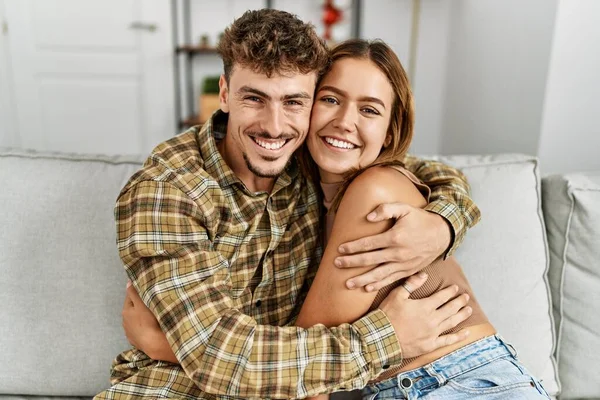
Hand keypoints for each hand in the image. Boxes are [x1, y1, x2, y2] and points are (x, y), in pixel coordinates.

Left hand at [122, 281, 176, 362]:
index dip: (136, 292)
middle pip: (131, 309)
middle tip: (148, 301)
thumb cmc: (148, 321)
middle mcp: (124, 321)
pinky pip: (138, 330)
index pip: (129, 297)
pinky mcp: (135, 341)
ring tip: (148, 315)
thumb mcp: (141, 304)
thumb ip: (134, 293)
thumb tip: (128, 282)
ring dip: (139, 317)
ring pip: (133, 320)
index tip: (144, 289)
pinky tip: (147, 328)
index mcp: (126, 311)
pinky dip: (141, 327)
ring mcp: (129, 332)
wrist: (153, 343)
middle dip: (137, 305)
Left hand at [335, 202, 451, 290]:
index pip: (368, 244)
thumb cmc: (420, 219)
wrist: (441, 234)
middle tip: (336, 264)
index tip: (340, 249)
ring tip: (347, 284)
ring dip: (362, 280)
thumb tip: (368, 217)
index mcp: (395, 237)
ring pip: (379, 275)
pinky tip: (367, 289)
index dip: (353, 247)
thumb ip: (386, 209)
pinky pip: (391, 280)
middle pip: (369, 260)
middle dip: (351, 263)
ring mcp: (403, 265)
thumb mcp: (404, 208)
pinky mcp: (408, 271)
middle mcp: (398, 253)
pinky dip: (378, 285)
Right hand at [379, 272, 470, 358]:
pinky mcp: (430, 345)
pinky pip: (448, 340)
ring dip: (462, 315)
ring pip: (452, 322)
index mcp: (425, 306)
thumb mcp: (396, 295)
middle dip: (459, 302)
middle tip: (466, 297)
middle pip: (450, 308)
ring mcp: (433, 333)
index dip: (450, 291)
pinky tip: (466, 333)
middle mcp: (432, 319)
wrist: (383, 338)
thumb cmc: (388, 315)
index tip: (455, 288)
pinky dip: (458, 336)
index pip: (442, 296)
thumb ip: (411, 284)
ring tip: (469, 310)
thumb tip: (424, 274)